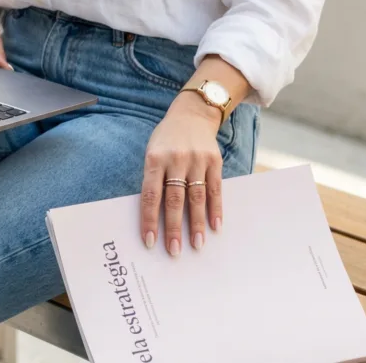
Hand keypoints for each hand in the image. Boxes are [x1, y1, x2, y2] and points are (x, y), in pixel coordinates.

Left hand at [140, 92, 223, 255]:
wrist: (192, 114)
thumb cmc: (165, 140)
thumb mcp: (152, 153)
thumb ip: (154, 179)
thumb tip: (155, 216)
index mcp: (155, 159)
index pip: (151, 195)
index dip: (150, 219)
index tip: (149, 241)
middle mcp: (176, 160)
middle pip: (175, 199)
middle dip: (174, 228)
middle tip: (174, 251)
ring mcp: (197, 160)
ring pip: (196, 197)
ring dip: (197, 224)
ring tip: (197, 245)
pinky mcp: (214, 161)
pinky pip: (215, 189)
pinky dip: (215, 209)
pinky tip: (215, 226)